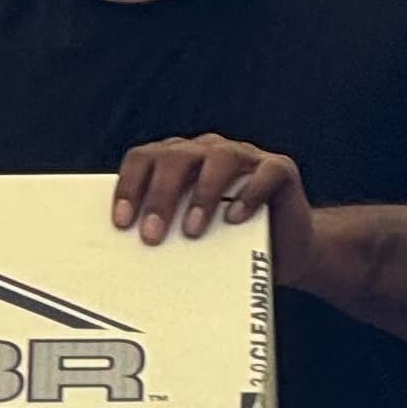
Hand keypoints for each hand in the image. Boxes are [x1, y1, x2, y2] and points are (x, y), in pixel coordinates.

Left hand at [112, 135, 315, 284]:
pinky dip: (249, 193)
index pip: (144, 159)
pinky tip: (234, 218)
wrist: (284, 251)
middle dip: (160, 196)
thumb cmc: (228, 244)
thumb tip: (128, 257)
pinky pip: (265, 173)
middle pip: (176, 157)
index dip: (129, 187)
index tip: (121, 222)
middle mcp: (209, 150)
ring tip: (193, 230)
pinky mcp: (279, 169)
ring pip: (219, 158)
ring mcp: (246, 156)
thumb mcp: (190, 238)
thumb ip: (165, 232)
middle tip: (151, 235)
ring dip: (203, 194)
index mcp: (180, 159)